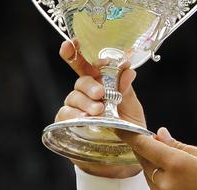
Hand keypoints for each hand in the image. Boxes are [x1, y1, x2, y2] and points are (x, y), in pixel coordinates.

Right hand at [54, 39, 145, 178]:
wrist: (120, 155)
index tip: (73, 42)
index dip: (77, 51)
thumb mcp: (132, 107)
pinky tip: (82, 118)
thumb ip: (127, 89)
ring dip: (86, 102)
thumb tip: (127, 71)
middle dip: (89, 84)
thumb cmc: (127, 126)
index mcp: (101, 82)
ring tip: (99, 111)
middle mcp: (86, 92)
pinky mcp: (67, 122)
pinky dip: (73, 115)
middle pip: (80, 80)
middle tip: (101, 94)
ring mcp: (75, 107)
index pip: (87, 63)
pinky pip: (64, 114)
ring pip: (73, 97)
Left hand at [119, 127, 196, 189]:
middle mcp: (166, 182)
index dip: (130, 136)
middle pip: (144, 160)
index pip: (146, 146)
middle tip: (153, 139)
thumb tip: (159, 133)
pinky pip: (154, 185)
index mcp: (177, 165)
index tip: (120, 128)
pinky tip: (170, 171)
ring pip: (148, 173)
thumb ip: (177, 145)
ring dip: (152, 163)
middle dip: (146, 148)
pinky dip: (157, 176)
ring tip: (171, 159)